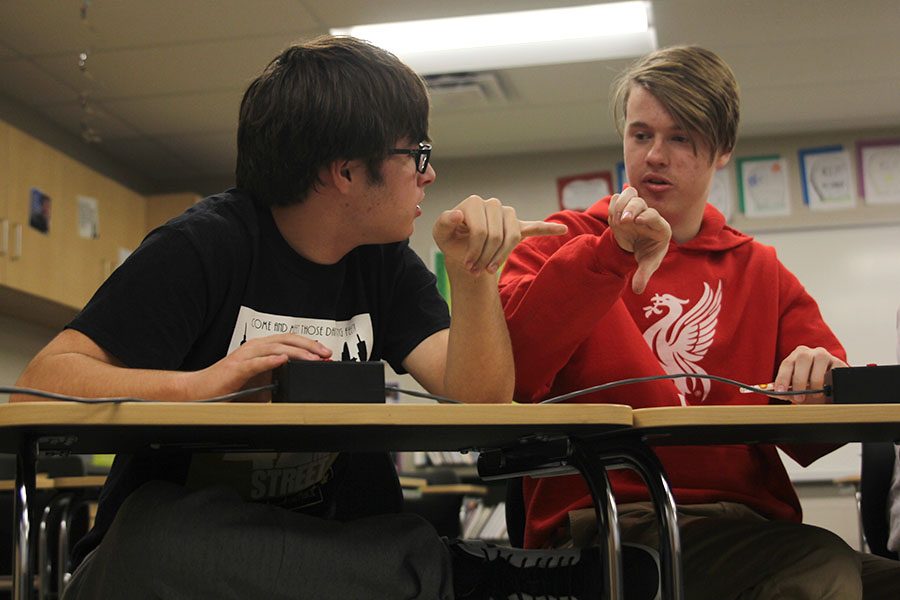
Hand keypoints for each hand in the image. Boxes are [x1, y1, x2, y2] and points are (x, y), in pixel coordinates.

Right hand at [190, 334, 331, 401]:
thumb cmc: (228, 386)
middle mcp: (254, 348)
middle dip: (309, 346)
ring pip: (275, 348)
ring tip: (312, 358)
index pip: (290, 341)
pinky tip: (283, 361)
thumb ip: (277, 378)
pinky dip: (270, 361)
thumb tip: (299, 383)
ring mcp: (245, 356)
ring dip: (296, 353)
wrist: (200, 390)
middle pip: (286, 340)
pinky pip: (255, 363)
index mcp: (261, 348)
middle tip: (326, 353)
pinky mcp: (236, 369)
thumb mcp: (260, 382)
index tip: (326, 353)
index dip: (309, 345)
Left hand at [432, 195, 566, 274]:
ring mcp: (507, 215)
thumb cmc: (451, 240)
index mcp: (474, 202)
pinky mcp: (517, 226)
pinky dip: (548, 228)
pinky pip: (535, 226)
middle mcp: (493, 204)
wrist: (463, 247)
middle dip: (486, 257)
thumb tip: (459, 215)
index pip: (481, 230)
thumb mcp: (441, 234)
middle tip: (475, 271)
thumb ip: (443, 223)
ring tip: (488, 269)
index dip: (474, 251)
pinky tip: (562, 229)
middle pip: (497, 236)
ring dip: (501, 257)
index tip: (467, 265)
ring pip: (512, 238)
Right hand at [608, 187, 671, 293]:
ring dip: (621, 203)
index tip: (637, 222)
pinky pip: (618, 198)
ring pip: (630, 195)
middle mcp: (648, 214)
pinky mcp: (624, 206)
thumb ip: (643, 275)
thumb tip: (638, 290)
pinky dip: (614, 205)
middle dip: (632, 209)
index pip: (654, 216)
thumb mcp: (647, 264)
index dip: (647, 217)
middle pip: (641, 203)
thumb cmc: (646, 254)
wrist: (636, 245)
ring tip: (616, 218)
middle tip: (623, 220)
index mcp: (660, 227)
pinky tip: (612, 217)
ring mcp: (636, 209)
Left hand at [774, 345, 847, 403]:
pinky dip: (830, 380)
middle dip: (799, 381)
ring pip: (819, 361)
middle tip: (799, 398)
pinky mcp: (839, 362)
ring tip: (815, 395)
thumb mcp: (796, 390)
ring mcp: (824, 356)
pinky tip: (827, 389)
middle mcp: (809, 353)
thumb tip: (769, 392)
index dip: (782, 378)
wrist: (831, 390)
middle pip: (802, 359)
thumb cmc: (810, 388)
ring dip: (816, 381)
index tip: (780, 391)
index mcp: (795, 357)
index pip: (787, 364)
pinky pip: (834, 369)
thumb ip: (784, 390)